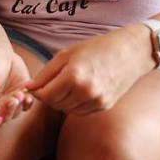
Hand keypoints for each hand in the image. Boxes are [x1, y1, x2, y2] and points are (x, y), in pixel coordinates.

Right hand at [0, 47, 33, 132]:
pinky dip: (27, 103)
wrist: (3, 54)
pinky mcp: (20, 101)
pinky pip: (26, 108)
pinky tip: (26, 94)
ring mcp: (7, 106)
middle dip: (6, 113)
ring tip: (18, 92)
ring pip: (13, 116)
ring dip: (17, 106)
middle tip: (10, 99)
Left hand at [25, 26, 154, 114]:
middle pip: (54, 104)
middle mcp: (85, 91)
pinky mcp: (104, 106)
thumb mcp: (67, 54)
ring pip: (66, 109)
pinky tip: (79, 90)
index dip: (37, 91)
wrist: (130, 52)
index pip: (44, 95)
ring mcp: (96, 101)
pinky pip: (80, 111)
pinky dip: (74, 104)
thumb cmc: (96, 48)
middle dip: (48, 96)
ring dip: (61, 100)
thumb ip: (46, 73)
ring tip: (67, 84)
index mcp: (73, 76)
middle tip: (51, 83)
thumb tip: (28, 87)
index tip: (35, 85)